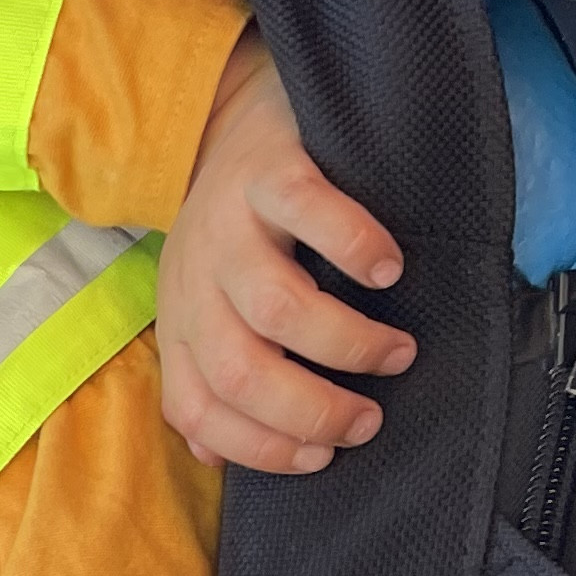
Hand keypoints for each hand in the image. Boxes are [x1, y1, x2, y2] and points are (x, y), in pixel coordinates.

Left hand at [160, 35, 416, 474]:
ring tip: (396, 352)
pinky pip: (308, 214)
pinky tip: (389, 269)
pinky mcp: (268, 170)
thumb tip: (217, 457)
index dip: (258, 446)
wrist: (236, 117)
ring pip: (273, 308)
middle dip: (310, 409)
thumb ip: (211, 379)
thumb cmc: (241, 234)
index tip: (321, 458)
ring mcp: (227, 223)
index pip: (198, 409)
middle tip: (369, 417)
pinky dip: (353, 247)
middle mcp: (193, 280)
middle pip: (238, 370)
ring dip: (343, 344)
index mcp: (179, 324)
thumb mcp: (208, 310)